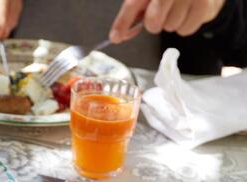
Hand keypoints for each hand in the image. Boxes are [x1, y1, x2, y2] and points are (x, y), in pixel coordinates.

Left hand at [109, 0, 225, 42]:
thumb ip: (134, 11)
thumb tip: (118, 35)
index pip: (133, 3)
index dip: (123, 22)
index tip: (115, 37)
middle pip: (153, 20)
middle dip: (153, 23)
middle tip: (160, 15)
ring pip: (170, 27)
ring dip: (171, 23)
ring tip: (179, 8)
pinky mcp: (205, 4)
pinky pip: (185, 30)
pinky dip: (184, 26)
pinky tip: (188, 12)